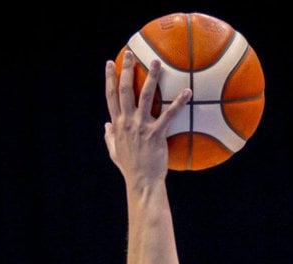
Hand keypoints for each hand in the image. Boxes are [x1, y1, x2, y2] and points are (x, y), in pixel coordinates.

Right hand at [105, 55, 190, 189]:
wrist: (142, 182)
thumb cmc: (130, 168)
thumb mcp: (114, 152)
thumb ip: (109, 137)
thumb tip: (105, 126)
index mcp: (117, 124)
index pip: (110, 96)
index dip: (109, 78)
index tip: (109, 63)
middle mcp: (127, 122)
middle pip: (125, 90)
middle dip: (127, 69)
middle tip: (131, 54)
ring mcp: (141, 127)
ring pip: (145, 96)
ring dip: (151, 77)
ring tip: (157, 62)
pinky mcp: (156, 134)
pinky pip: (169, 114)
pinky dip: (179, 102)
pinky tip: (187, 91)